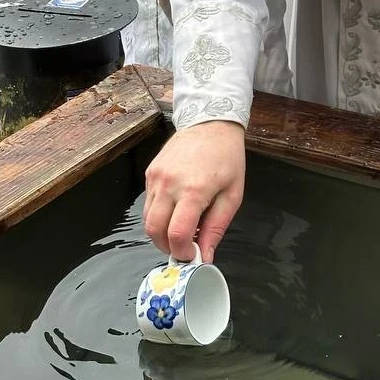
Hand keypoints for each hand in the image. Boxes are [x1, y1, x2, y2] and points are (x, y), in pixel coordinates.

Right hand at [143, 121, 245, 261]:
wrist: (211, 123)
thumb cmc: (226, 157)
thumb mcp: (232, 194)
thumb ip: (216, 228)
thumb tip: (204, 255)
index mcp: (194, 190)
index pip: (177, 233)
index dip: (182, 252)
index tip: (192, 256)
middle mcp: (169, 184)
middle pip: (155, 231)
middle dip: (167, 247)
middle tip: (184, 248)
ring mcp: (156, 177)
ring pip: (147, 219)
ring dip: (161, 233)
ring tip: (181, 230)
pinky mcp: (150, 172)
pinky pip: (148, 203)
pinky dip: (158, 214)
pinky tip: (175, 210)